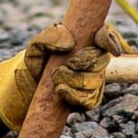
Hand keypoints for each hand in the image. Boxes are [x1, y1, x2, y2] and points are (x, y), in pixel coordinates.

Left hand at [0, 24, 126, 126]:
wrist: (26, 90)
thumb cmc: (35, 63)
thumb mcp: (35, 47)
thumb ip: (48, 37)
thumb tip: (69, 44)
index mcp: (85, 41)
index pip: (105, 37)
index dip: (110, 41)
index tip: (111, 48)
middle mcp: (93, 60)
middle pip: (101, 61)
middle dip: (82, 64)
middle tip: (63, 67)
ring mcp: (93, 80)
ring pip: (95, 81)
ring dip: (74, 81)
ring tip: (55, 80)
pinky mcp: (89, 99)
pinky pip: (90, 100)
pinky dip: (74, 96)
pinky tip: (61, 93)